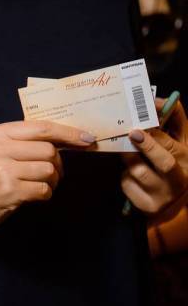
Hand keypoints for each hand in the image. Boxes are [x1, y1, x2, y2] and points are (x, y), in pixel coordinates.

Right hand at [0, 120, 96, 232]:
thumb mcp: (2, 150)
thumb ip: (28, 141)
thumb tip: (73, 137)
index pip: (42, 128)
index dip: (69, 133)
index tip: (88, 139)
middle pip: (49, 150)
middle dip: (57, 164)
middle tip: (51, 174)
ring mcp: (2, 169)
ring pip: (48, 170)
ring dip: (51, 181)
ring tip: (38, 185)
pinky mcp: (8, 190)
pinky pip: (43, 189)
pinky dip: (44, 194)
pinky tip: (32, 195)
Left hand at [121, 99, 187, 218]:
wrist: (173, 204)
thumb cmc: (176, 163)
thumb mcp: (181, 141)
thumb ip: (174, 119)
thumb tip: (157, 99)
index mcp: (187, 161)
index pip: (173, 146)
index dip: (157, 133)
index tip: (141, 122)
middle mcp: (178, 181)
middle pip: (163, 162)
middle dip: (147, 146)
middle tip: (133, 133)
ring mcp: (162, 196)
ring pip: (139, 172)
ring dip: (128, 158)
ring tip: (124, 149)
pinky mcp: (145, 206)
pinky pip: (127, 185)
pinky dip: (124, 176)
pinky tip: (129, 172)